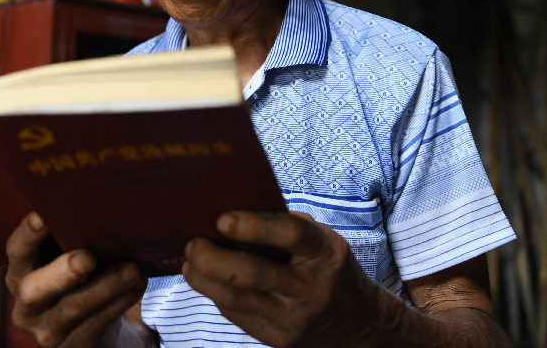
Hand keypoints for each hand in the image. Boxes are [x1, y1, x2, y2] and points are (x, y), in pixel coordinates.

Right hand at [5, 212, 148, 347]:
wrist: (93, 329)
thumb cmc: (80, 280)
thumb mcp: (68, 260)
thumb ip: (72, 239)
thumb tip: (101, 205)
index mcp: (21, 273)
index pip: (16, 252)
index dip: (27, 234)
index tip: (43, 214)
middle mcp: (26, 305)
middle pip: (34, 288)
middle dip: (61, 271)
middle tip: (87, 257)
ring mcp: (47, 330)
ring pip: (72, 308)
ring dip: (105, 286)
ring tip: (132, 268)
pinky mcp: (72, 347)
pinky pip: (96, 324)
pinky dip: (120, 302)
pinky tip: (137, 285)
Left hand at [181, 211, 378, 347]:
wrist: (357, 323)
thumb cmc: (327, 267)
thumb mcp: (321, 240)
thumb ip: (284, 225)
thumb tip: (231, 211)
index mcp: (326, 252)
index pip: (291, 235)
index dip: (254, 226)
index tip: (222, 220)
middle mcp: (312, 288)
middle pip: (253, 274)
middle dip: (213, 258)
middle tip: (192, 244)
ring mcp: (296, 319)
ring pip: (237, 300)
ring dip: (204, 280)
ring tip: (189, 263)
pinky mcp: (280, 340)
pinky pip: (239, 317)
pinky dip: (218, 296)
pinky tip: (206, 281)